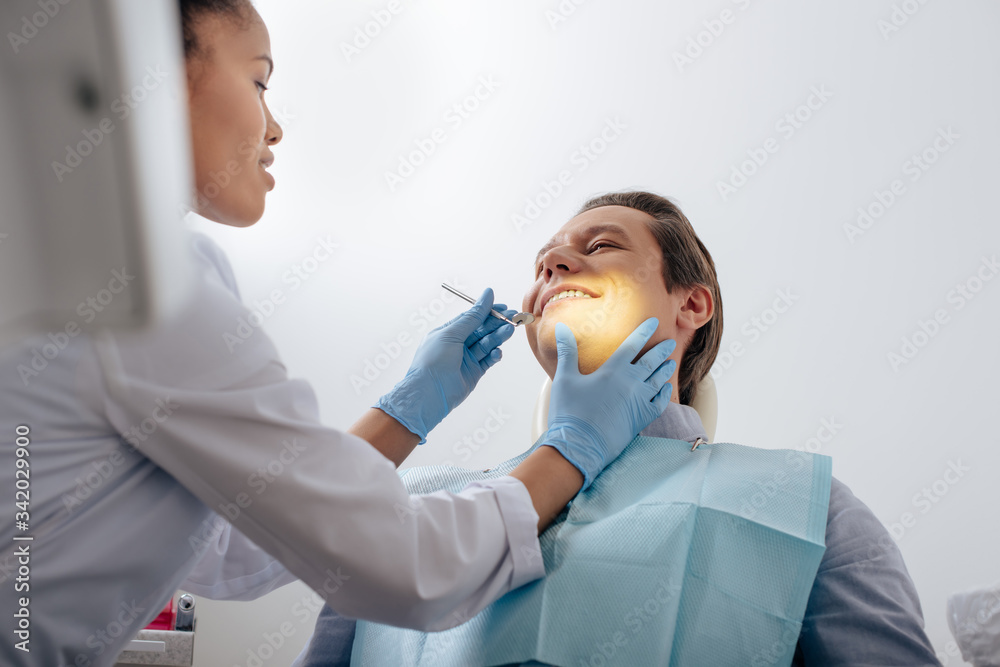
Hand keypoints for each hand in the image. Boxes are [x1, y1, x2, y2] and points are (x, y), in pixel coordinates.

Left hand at [375, 288, 515, 443]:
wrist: (429, 394)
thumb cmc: (433, 361)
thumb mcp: (452, 333)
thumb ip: (473, 316)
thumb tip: (487, 295)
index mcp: (449, 332)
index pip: (472, 317)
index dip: (487, 311)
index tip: (502, 306)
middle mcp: (458, 344)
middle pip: (482, 329)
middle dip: (497, 323)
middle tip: (512, 318)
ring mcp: (466, 358)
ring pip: (487, 343)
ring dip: (498, 337)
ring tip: (509, 331)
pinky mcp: (474, 372)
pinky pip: (488, 360)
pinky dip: (494, 355)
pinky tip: (497, 351)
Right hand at [542, 317, 676, 490]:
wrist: (579, 446)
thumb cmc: (569, 412)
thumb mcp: (564, 378)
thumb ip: (567, 351)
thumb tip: (561, 327)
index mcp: (613, 370)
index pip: (633, 344)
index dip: (644, 331)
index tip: (654, 323)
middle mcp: (631, 383)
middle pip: (651, 362)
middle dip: (661, 350)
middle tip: (671, 342)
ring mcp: (639, 402)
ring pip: (658, 381)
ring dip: (665, 370)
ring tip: (670, 363)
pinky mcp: (641, 419)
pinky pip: (659, 403)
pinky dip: (664, 394)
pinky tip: (664, 390)